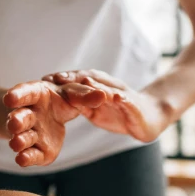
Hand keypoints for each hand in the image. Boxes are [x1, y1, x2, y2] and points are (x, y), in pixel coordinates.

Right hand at [3, 80, 104, 167]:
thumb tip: (103, 95)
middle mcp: (28, 114)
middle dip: (17, 120)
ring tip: (16, 143)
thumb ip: (85, 95)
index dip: (17, 95)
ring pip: (23, 137)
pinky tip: (21, 160)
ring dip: (19, 140)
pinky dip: (26, 157)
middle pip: (21, 117)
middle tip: (14, 123)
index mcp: (36, 94)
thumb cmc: (59, 101)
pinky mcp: (38, 151)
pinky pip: (31, 154)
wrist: (48, 117)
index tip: (9, 98)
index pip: (26, 92)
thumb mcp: (72, 94)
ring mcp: (31, 134)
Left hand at [42, 69, 168, 142]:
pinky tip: (115, 98)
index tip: (45, 79)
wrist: (149, 118)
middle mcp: (109, 87)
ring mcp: (122, 95)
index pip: (79, 80)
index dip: (63, 79)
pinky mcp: (134, 106)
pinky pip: (128, 101)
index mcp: (99, 88)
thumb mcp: (96, 111)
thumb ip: (81, 105)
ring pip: (108, 88)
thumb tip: (61, 102)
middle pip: (91, 78)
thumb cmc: (120, 114)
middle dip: (74, 77)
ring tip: (84, 81)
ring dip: (97, 85)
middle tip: (56, 77)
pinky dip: (122, 99)